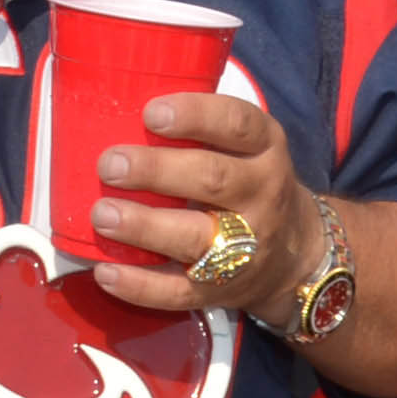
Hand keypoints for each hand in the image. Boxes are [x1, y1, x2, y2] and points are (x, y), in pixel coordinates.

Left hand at [84, 88, 312, 318]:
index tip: (151, 113)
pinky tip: (105, 272)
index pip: (237, 125)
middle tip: (109, 164)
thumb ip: (203, 128)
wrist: (295, 254)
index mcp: (265, 150)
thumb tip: (120, 105)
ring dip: (143, 226)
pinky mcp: (221, 290)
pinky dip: (139, 286)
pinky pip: (179, 292)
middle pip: (211, 180)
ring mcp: (244, 248)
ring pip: (194, 238)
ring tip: (101, 214)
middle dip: (156, 171)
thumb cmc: (249, 182)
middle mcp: (261, 196)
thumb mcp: (248, 146)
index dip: (195, 116)